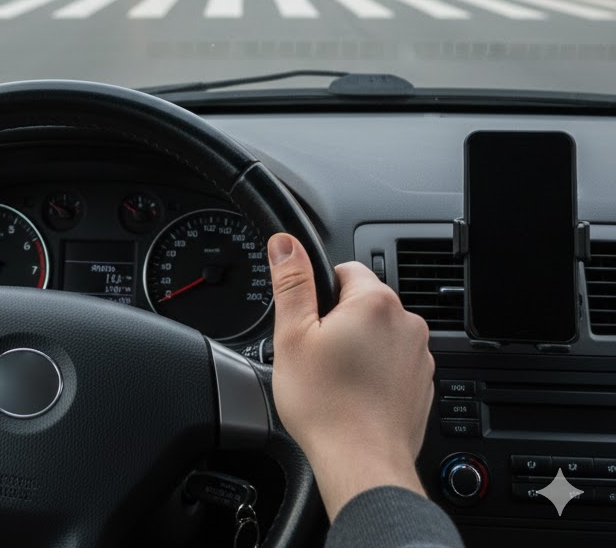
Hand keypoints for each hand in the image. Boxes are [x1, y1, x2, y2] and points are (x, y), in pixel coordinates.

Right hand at [267, 232, 433, 520]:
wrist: (362, 466)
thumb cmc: (326, 405)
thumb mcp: (293, 335)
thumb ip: (292, 281)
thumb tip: (285, 242)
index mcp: (375, 302)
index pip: (345, 269)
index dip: (320, 294)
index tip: (309, 322)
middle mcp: (407, 323)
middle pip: (363, 303)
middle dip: (339, 321)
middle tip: (316, 354)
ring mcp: (420, 356)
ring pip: (379, 334)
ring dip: (358, 347)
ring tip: (335, 379)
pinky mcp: (423, 386)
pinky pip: (393, 364)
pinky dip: (375, 373)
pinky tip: (353, 396)